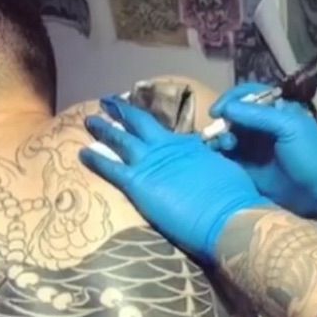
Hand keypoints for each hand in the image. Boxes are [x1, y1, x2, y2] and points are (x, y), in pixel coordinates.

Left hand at [79, 96, 272, 263]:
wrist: (227, 214)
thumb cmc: (235, 199)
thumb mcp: (225, 172)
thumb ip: (210, 165)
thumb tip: (209, 167)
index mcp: (189, 145)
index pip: (164, 130)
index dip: (148, 121)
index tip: (138, 113)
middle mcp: (167, 147)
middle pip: (139, 123)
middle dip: (121, 111)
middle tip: (107, 102)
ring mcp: (151, 162)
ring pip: (120, 139)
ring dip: (103, 128)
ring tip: (89, 120)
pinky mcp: (137, 182)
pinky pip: (109, 166)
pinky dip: (95, 159)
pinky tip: (82, 154)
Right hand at [210, 83, 316, 227]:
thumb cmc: (312, 156)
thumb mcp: (290, 128)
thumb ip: (259, 115)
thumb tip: (227, 109)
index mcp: (275, 111)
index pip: (247, 96)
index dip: (231, 100)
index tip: (219, 111)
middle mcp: (261, 127)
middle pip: (233, 117)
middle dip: (223, 122)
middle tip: (223, 135)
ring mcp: (253, 149)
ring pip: (227, 136)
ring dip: (219, 138)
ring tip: (223, 146)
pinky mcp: (248, 169)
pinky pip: (227, 158)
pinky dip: (219, 156)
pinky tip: (217, 157)